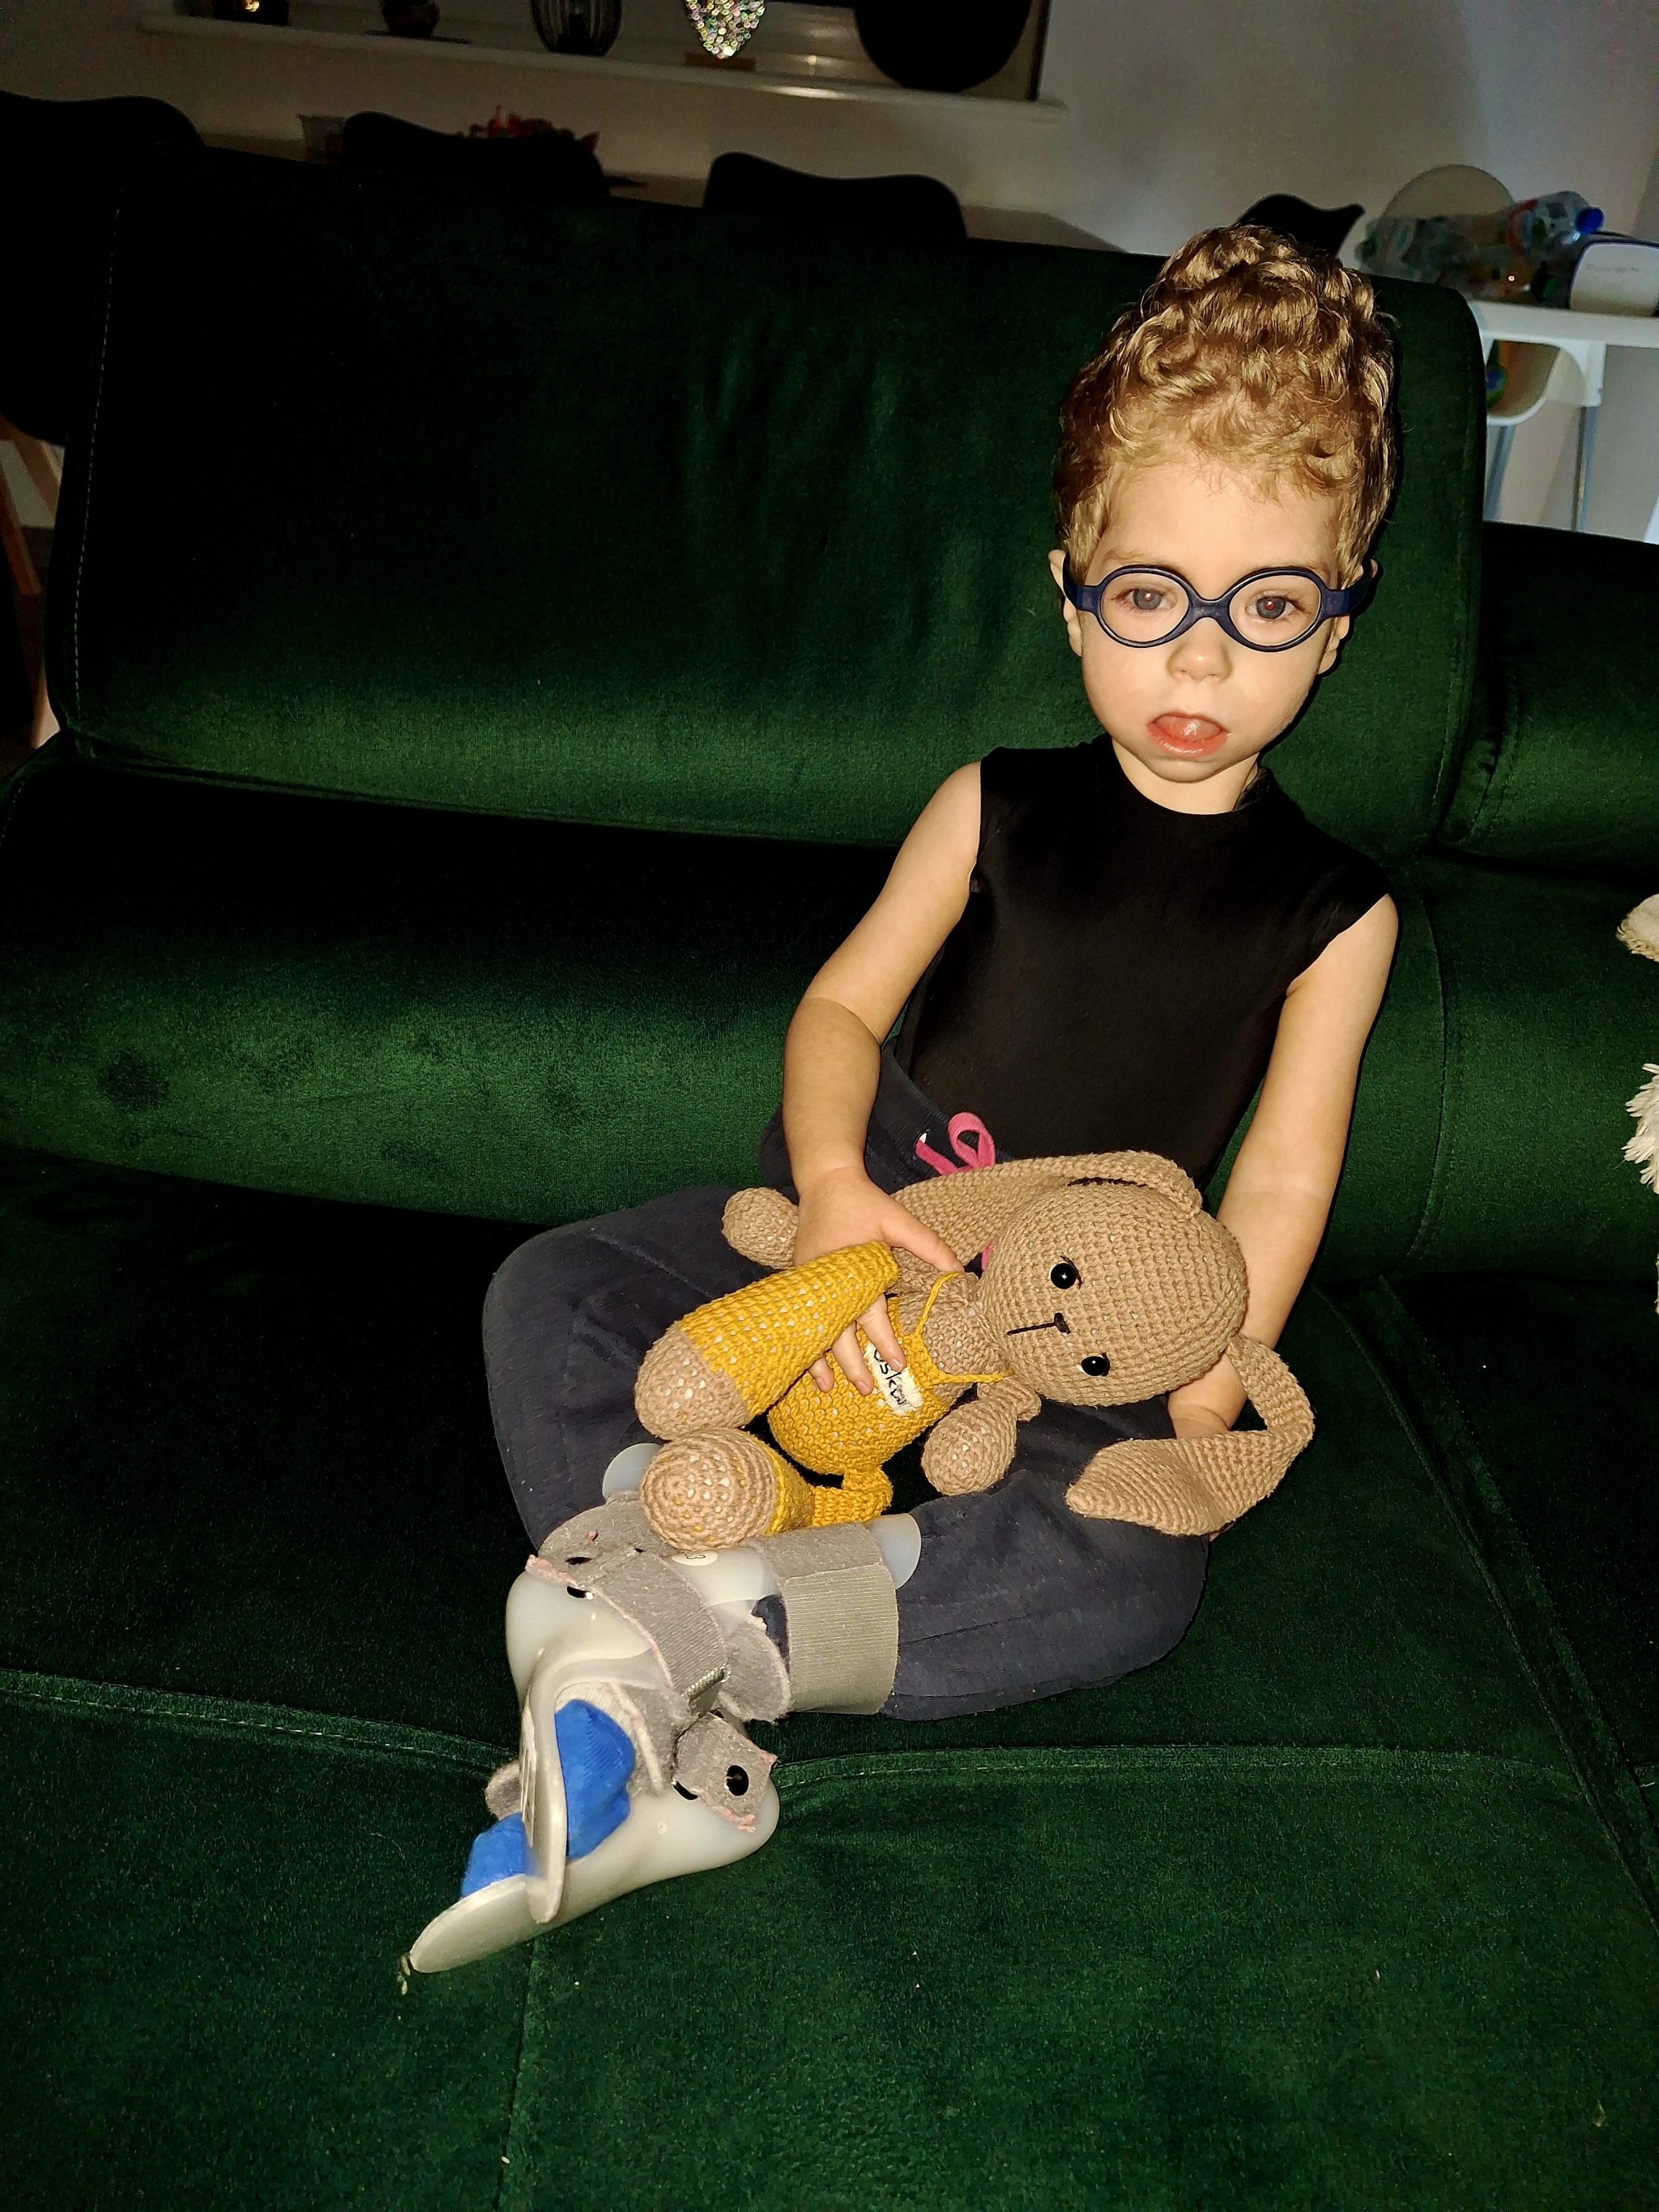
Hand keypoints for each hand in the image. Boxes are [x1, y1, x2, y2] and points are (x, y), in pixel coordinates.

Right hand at [792, 1163, 960, 1393]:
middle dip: (851, 1363)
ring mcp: (808, 1282)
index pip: (870, 1314)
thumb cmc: (865, 1202)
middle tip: (868, 1389)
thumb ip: (929, 1246)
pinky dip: (805, 1341)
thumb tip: (960, 1271)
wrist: (824, 1182)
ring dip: (820, 1360)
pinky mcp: (799, 1279)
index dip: (884, 1341)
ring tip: (828, 1388)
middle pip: (838, 1332)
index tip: (898, 1363)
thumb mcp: (900, 1220)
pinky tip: (806, 1359)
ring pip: (814, 1330)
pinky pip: (801, 1318)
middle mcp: (828, 1281)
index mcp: (854, 1269)